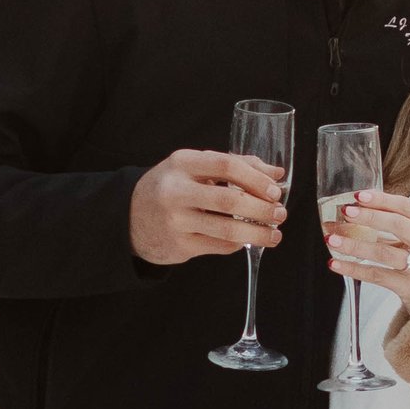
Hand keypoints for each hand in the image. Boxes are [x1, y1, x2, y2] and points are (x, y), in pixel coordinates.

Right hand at [130, 148, 286, 266]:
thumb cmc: (171, 187)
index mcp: (183, 163)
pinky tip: (248, 240)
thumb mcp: (194, 167)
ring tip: (274, 235)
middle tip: (280, 214)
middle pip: (230, 199)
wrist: (129, 217)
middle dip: (262, 209)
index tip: (275, 191)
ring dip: (258, 233)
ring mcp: (176, 220)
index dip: (256, 178)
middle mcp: (176, 190)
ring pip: (227, 229)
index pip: (226, 165)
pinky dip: (238, 243)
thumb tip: (276, 174)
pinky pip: (219, 246)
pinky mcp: (179, 245)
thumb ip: (235, 165)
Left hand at [326, 189, 409, 302]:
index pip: (407, 207)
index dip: (382, 199)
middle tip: (346, 213)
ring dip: (354, 245)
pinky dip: (354, 268)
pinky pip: (377, 275)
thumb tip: (360, 208)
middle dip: (369, 217)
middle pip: (398, 225)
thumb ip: (399, 222)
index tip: (359, 195)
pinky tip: (336, 263)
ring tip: (332, 239)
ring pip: (384, 253)